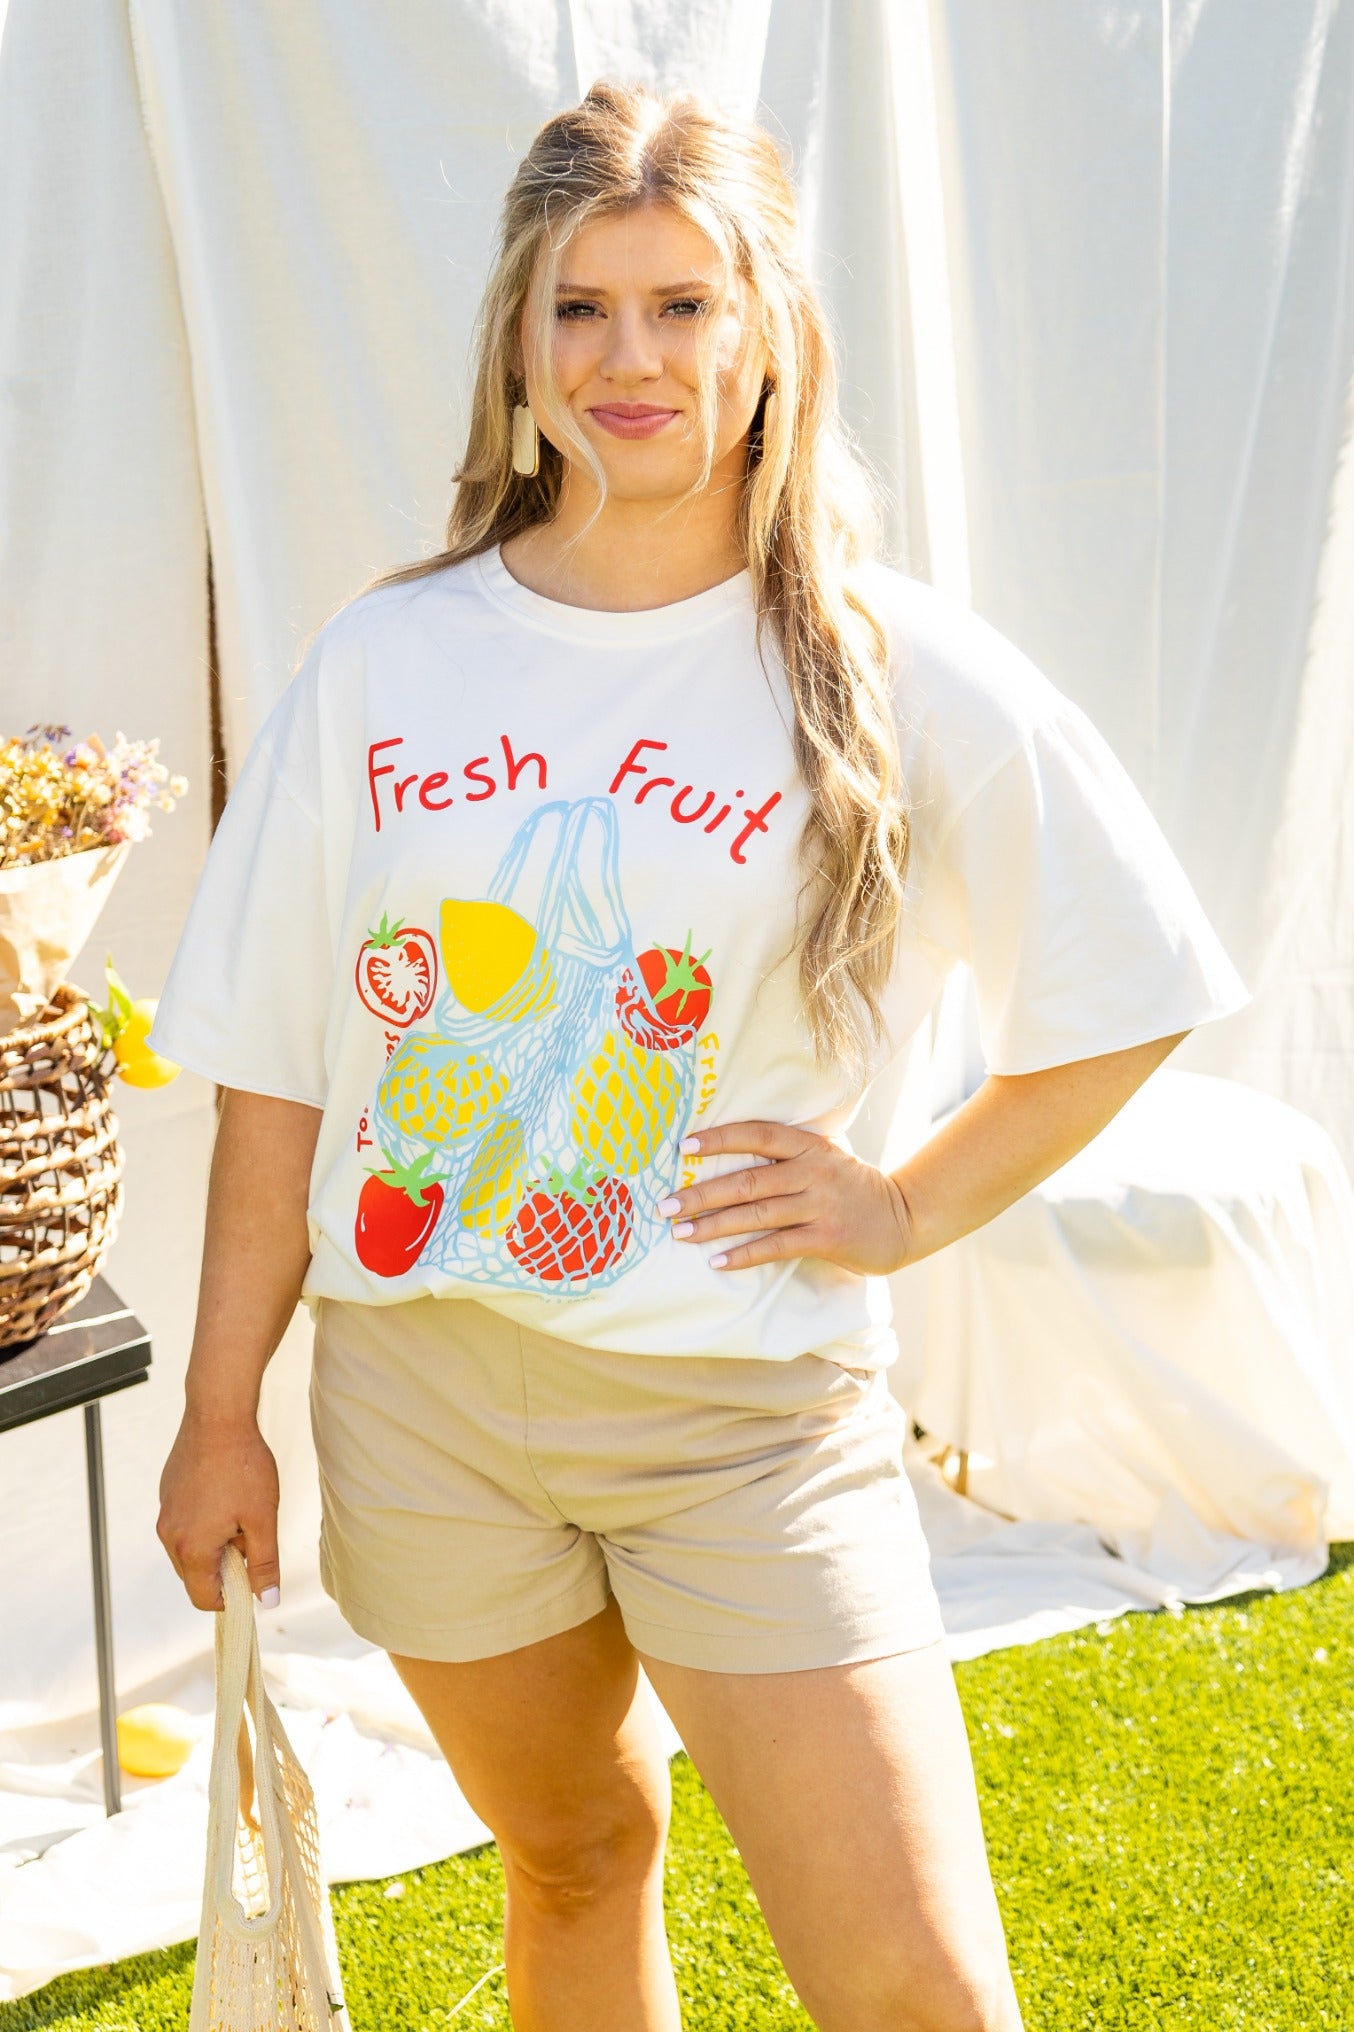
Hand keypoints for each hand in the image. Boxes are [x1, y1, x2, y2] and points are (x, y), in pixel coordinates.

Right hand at [157, 1408, 280, 1611]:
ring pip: (189, 1548)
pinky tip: (226, 1495)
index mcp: (191, 1548)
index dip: (232, 1598)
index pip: (204, 1598)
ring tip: (240, 1511)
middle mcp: (169, 1535)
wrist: (217, 1416)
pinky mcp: (167, 1494)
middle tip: (251, 1535)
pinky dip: (204, 1523)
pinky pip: (184, 1523)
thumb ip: (265, 1565)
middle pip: (195, 1575)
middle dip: (224, 1567)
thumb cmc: (243, 1466)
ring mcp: (165, 1513)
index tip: (253, 1578)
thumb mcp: (263, 1519)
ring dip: (215, 1544)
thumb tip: (267, 1602)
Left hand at [659, 1121, 913, 1274]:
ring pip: (756, 1213)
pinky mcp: (827, 1238)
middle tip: (664, 1204)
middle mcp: (813, 1171)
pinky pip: (777, 1245)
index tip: (682, 1147)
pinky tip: (718, 1261)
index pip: (757, 1134)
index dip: (719, 1139)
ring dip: (713, 1225)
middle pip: (747, 1180)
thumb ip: (787, 1154)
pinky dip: (744, 1254)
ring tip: (680, 1232)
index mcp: (809, 1146)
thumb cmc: (852, 1188)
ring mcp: (821, 1205)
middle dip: (700, 1193)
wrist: (904, 1218)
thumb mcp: (825, 1158)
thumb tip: (727, 1156)